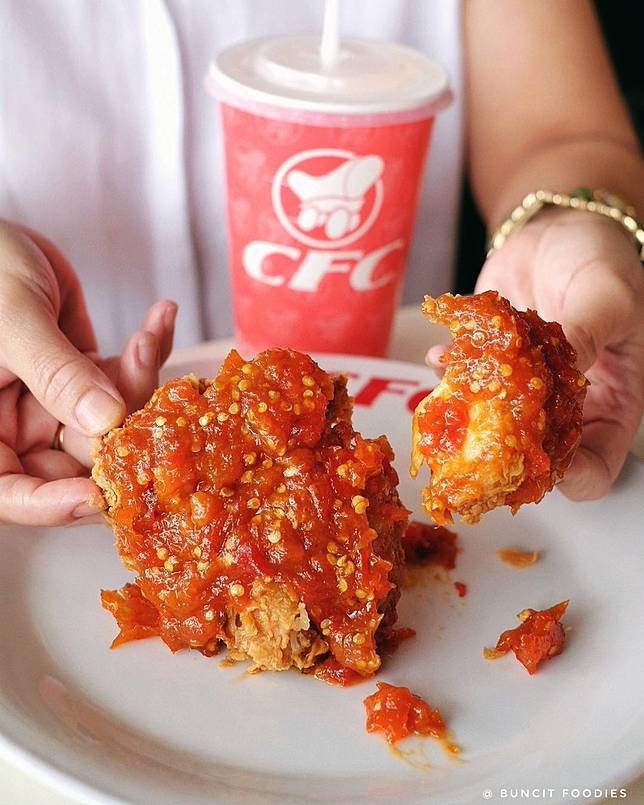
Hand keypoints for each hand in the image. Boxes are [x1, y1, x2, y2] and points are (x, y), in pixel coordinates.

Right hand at [0, 220, 176, 525]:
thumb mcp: (10, 320)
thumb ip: (55, 373)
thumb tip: (106, 423)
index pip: (13, 494)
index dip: (55, 504)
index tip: (101, 494)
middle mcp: (14, 426)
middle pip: (77, 460)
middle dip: (121, 429)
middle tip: (150, 394)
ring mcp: (52, 402)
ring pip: (112, 420)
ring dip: (140, 380)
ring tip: (151, 333)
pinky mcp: (83, 374)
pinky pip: (122, 377)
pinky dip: (147, 351)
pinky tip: (161, 317)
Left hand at [429, 209, 643, 500]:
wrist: (555, 229)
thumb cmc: (599, 259)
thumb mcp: (608, 292)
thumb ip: (588, 332)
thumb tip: (564, 370)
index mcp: (611, 400)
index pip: (598, 463)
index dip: (573, 477)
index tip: (541, 467)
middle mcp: (566, 405)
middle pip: (538, 457)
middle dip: (505, 455)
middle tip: (474, 441)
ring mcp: (524, 389)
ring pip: (494, 427)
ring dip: (468, 416)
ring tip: (455, 384)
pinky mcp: (491, 366)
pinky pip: (467, 385)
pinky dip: (450, 376)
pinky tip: (441, 354)